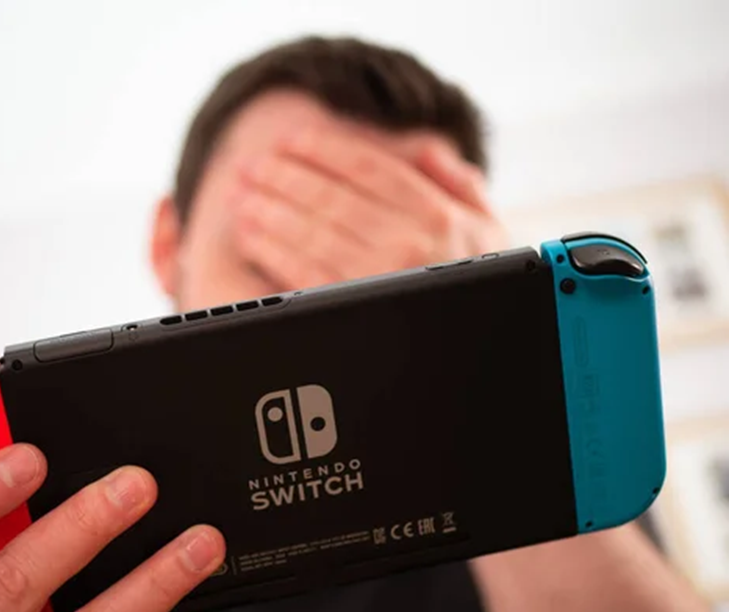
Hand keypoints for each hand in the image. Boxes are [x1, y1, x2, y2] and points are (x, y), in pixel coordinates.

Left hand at [230, 123, 509, 289]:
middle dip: (284, 177)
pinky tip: (250, 234)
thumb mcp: (488, 229)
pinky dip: (271, 250)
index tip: (290, 138)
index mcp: (437, 215)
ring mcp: (379, 279)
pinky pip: (303, 274)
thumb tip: (422, 149)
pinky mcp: (352, 310)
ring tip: (242, 195)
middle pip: (332, 198)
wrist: (473, 352)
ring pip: (311, 233)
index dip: (324, 149)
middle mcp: (408, 244)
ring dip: (270, 210)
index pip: (369, 168)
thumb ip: (459, 184)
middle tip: (251, 165)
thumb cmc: (476, 282)